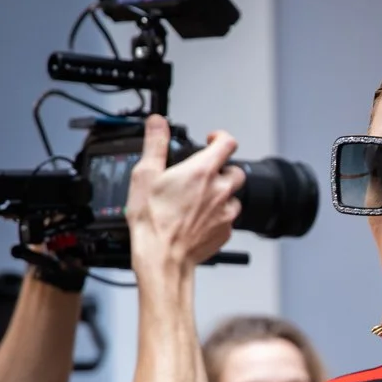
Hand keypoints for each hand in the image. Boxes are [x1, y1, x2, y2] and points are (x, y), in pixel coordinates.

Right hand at [126, 115, 245, 275]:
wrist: (163, 258)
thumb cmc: (154, 221)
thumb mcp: (146, 174)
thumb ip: (155, 144)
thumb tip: (158, 123)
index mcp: (203, 172)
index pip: (227, 142)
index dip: (220, 137)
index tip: (211, 140)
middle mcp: (220, 191)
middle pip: (235, 171)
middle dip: (222, 169)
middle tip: (202, 175)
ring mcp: (226, 214)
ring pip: (233, 197)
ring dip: (221, 195)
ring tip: (198, 201)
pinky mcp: (225, 233)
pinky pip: (228, 219)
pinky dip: (217, 216)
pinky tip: (198, 220)